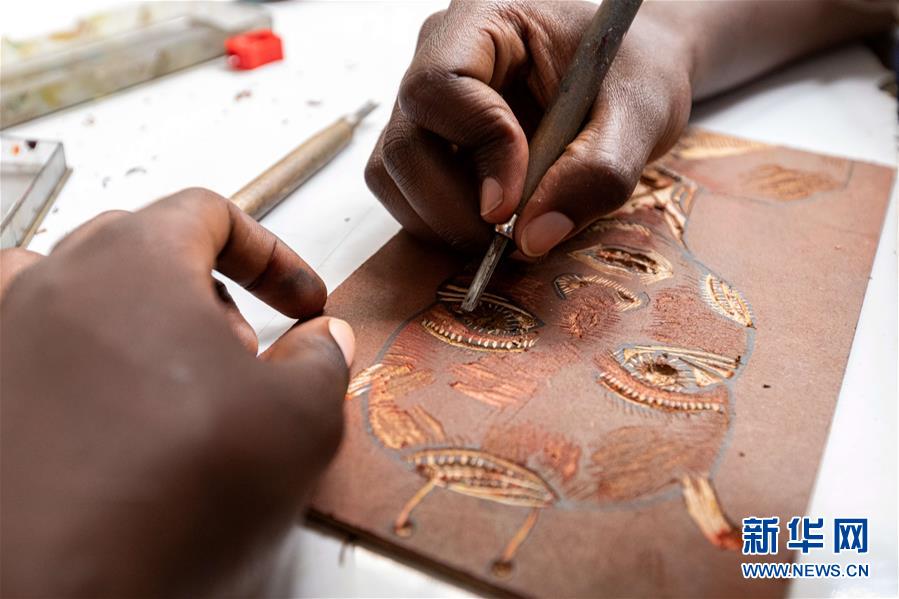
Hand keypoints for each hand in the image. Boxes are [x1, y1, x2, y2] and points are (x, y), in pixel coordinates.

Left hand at [0, 189, 353, 596]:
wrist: (54, 592)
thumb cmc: (168, 498)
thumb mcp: (298, 421)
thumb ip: (322, 360)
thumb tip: (324, 339)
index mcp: (134, 260)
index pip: (208, 213)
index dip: (272, 253)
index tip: (302, 300)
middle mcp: (54, 282)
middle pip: (144, 245)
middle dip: (210, 291)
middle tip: (244, 355)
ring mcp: (3, 334)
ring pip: (77, 289)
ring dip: (135, 314)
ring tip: (169, 378)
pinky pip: (26, 340)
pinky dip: (71, 351)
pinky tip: (99, 402)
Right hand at [365, 0, 692, 255]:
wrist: (627, 76)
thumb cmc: (634, 71)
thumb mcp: (640, 113)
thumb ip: (598, 172)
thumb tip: (532, 239)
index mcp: (485, 19)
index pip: (441, 86)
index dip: (476, 152)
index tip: (512, 207)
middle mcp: (439, 56)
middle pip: (403, 143)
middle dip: (451, 207)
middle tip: (509, 240)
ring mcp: (426, 105)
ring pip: (392, 174)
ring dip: (442, 222)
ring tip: (506, 234)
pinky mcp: (428, 144)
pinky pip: (407, 193)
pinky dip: (442, 223)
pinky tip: (493, 225)